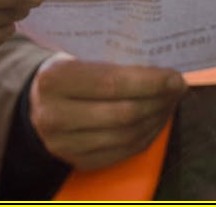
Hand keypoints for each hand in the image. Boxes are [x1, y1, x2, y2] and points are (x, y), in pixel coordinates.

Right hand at [30, 55, 185, 169]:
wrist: (37, 103)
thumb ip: (112, 61)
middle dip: (158, 100)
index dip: (150, 82)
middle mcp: (55, 115)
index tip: (175, 77)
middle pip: (123, 113)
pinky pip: (123, 152)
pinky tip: (156, 120)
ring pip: (126, 136)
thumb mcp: (78, 55)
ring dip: (156, 119)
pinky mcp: (77, 161)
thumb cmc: (67, 71)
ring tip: (170, 102)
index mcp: (55, 80)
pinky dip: (146, 136)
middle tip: (178, 88)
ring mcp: (64, 144)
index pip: (112, 83)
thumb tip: (162, 68)